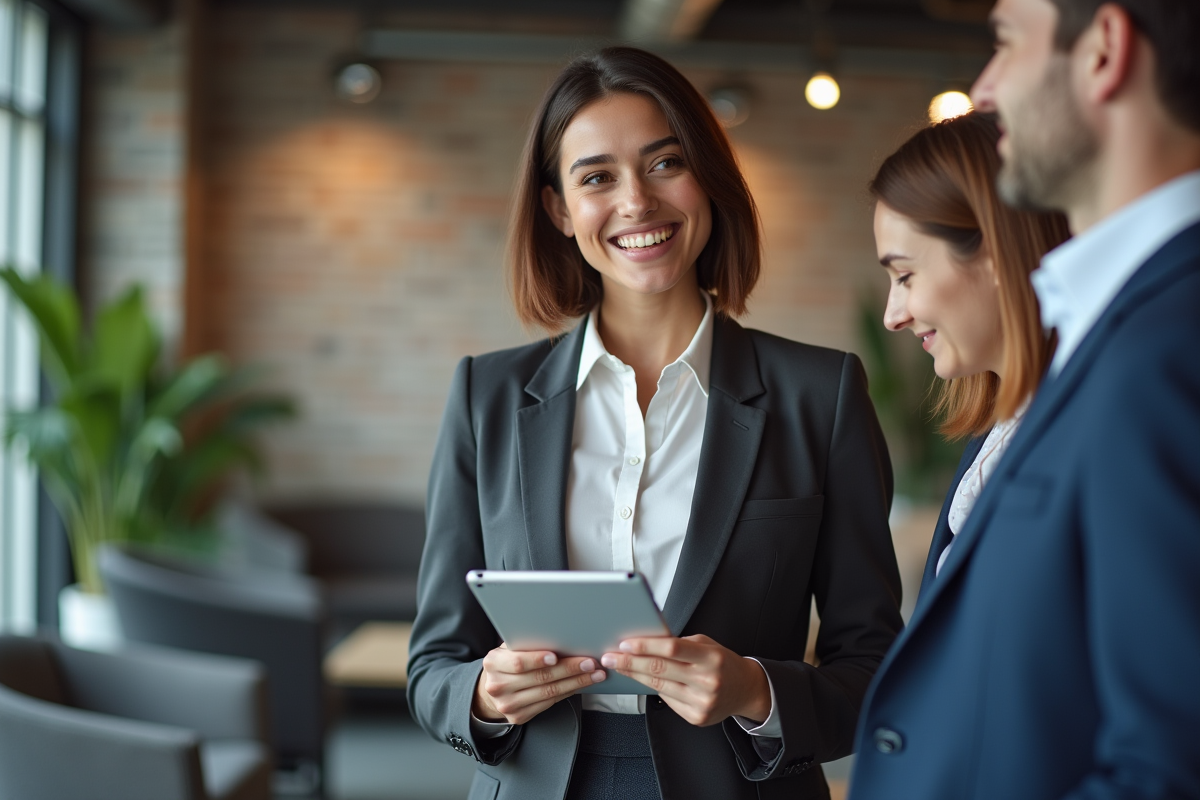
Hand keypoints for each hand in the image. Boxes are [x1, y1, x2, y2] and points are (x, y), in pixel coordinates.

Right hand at [473, 643, 606, 724]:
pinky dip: (568, 692)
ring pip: (548, 692)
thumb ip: (526, 642)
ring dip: (575, 682)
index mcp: (494, 663)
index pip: (518, 662)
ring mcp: (508, 704)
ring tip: (594, 674)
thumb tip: (557, 631)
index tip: (556, 656)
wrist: (493, 687)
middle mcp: (498, 686)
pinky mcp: (519, 717)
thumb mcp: (509, 648)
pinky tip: (580, 684)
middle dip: (568, 669)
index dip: (537, 659)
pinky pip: (549, 703)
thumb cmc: (507, 661)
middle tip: (589, 662)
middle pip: (539, 678)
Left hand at [601, 634, 770, 726]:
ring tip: (619, 666)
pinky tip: (642, 681)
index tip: (625, 643)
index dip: (646, 646)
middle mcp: (707, 681)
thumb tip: (646, 640)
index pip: (672, 648)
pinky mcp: (697, 717)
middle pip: (660, 670)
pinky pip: (666, 701)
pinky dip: (652, 689)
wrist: (746, 690)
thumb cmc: (722, 662)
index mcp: (711, 657)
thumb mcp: (707, 644)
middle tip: (610, 657)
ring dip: (634, 676)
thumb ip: (680, 644)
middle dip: (630, 662)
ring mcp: (702, 702)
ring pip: (659, 687)